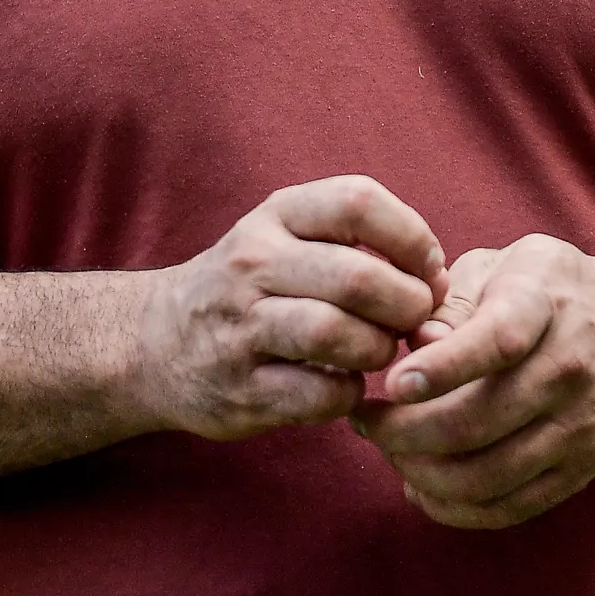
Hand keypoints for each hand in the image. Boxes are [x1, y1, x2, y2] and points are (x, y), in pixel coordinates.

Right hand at [135, 176, 448, 441]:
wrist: (155, 342)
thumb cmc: (253, 287)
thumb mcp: (288, 239)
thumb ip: (359, 247)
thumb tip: (440, 283)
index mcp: (276, 215)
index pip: (358, 201)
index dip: (413, 238)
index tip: (429, 271)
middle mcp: (252, 263)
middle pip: (358, 277)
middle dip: (407, 306)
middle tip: (415, 323)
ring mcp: (240, 327)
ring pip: (336, 333)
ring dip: (378, 350)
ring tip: (379, 352)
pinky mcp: (238, 389)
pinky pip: (319, 394)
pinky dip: (349, 394)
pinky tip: (344, 386)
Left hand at [352, 233, 594, 528]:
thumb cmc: (560, 291)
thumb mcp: (512, 262)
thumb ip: (456, 295)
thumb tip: (416, 344)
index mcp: (545, 304)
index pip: (495, 342)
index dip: (440, 367)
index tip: (391, 382)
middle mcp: (568, 368)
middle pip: (476, 422)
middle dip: (402, 432)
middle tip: (365, 421)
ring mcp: (579, 426)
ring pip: (486, 475)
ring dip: (420, 473)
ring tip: (389, 451)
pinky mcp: (582, 469)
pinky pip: (510, 507)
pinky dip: (455, 507)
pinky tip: (421, 486)